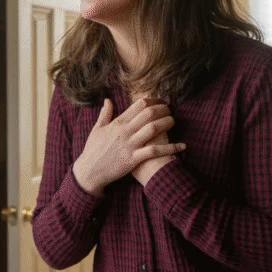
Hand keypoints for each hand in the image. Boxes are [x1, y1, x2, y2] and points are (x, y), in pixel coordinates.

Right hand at [72, 96, 186, 195]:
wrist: (89, 171)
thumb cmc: (93, 150)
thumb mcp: (96, 129)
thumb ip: (105, 114)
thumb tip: (108, 100)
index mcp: (117, 123)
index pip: (139, 105)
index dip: (153, 100)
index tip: (160, 101)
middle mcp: (125, 132)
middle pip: (149, 113)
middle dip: (163, 109)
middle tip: (169, 110)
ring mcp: (130, 145)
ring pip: (153, 129)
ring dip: (167, 123)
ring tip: (173, 121)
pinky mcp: (133, 159)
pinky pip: (155, 151)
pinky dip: (170, 148)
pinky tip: (182, 146)